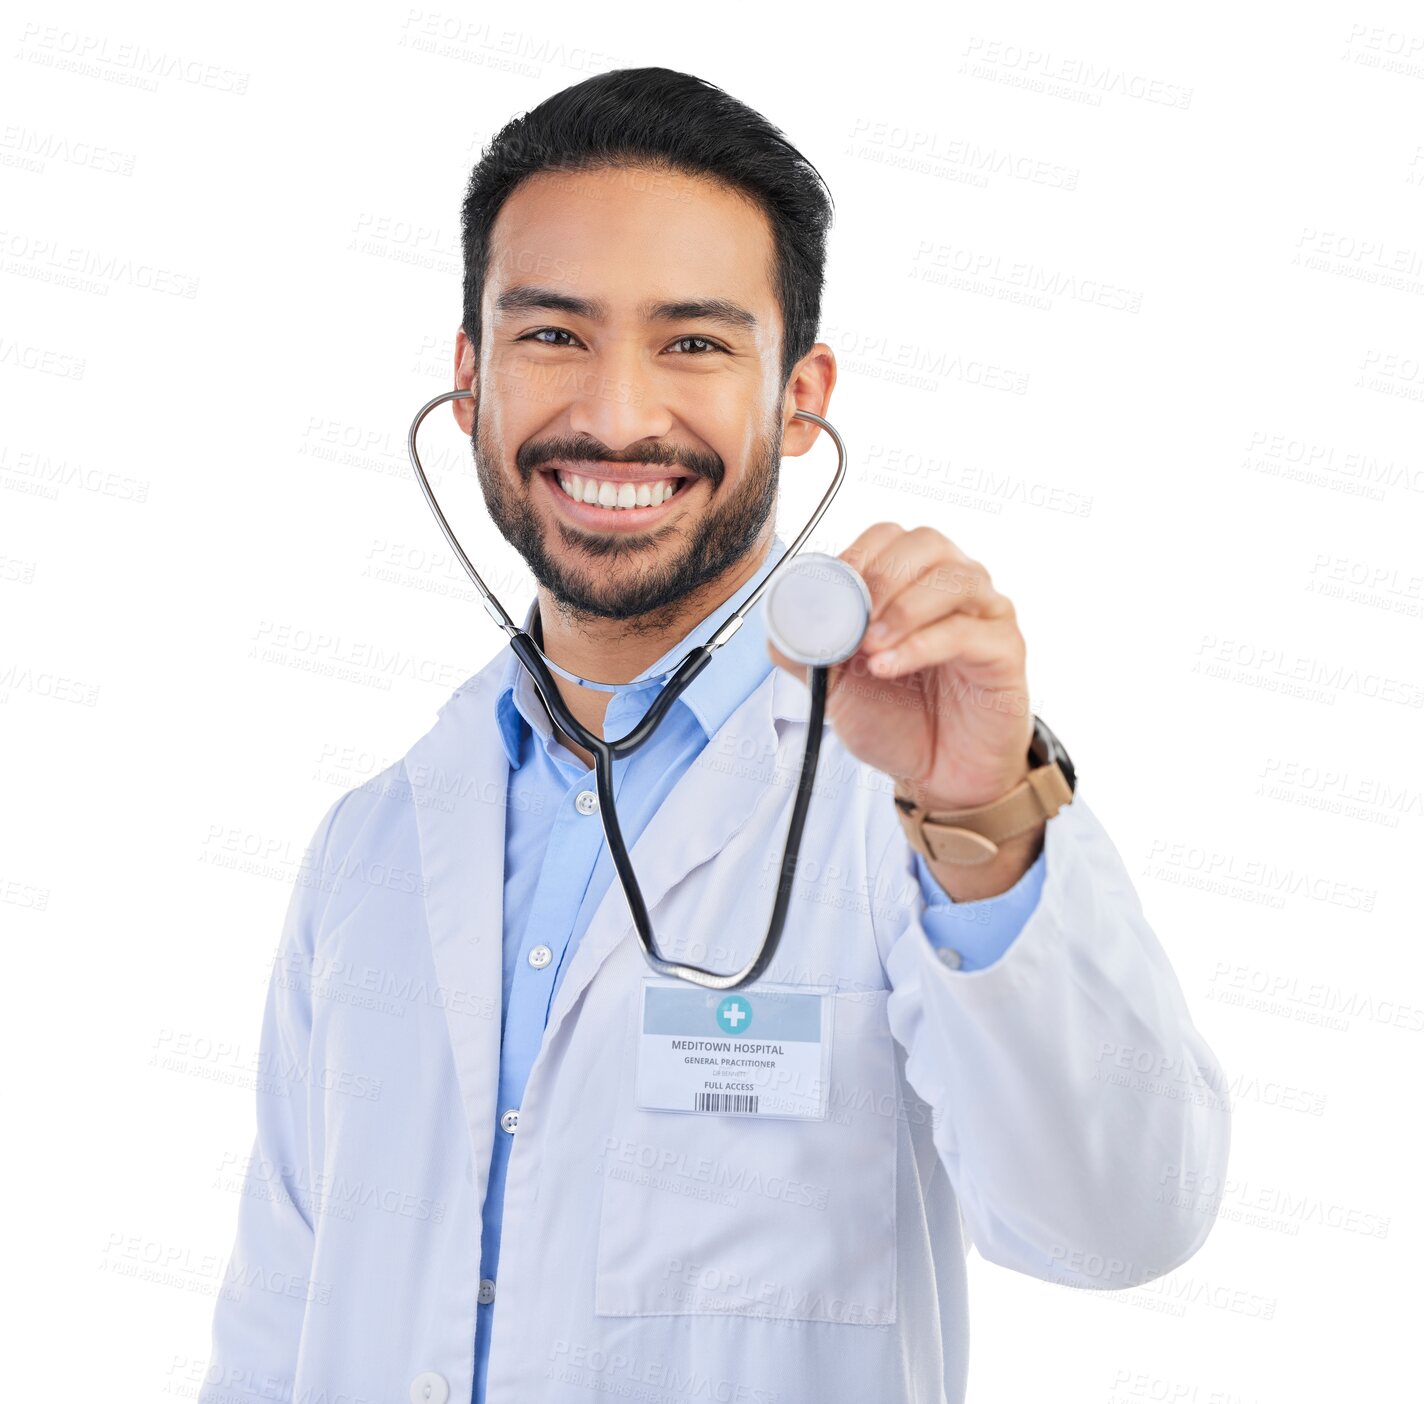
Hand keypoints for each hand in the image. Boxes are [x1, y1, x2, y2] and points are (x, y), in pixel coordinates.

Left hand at [766, 523, 1034, 812]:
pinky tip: (889, 666)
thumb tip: (778, 620)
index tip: (830, 591)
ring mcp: (986, 615)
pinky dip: (921, 645)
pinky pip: (968, 632)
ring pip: (955, 579)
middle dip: (881, 575)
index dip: (858, 555)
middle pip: (927, 544)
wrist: (938, 777)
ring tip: (870, 648)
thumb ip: (805, 650)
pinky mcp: (1006, 650)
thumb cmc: (896, 720)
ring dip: (903, 608)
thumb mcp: (834, 686)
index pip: (890, 537)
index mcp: (912, 583)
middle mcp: (954, 587)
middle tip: (852, 619)